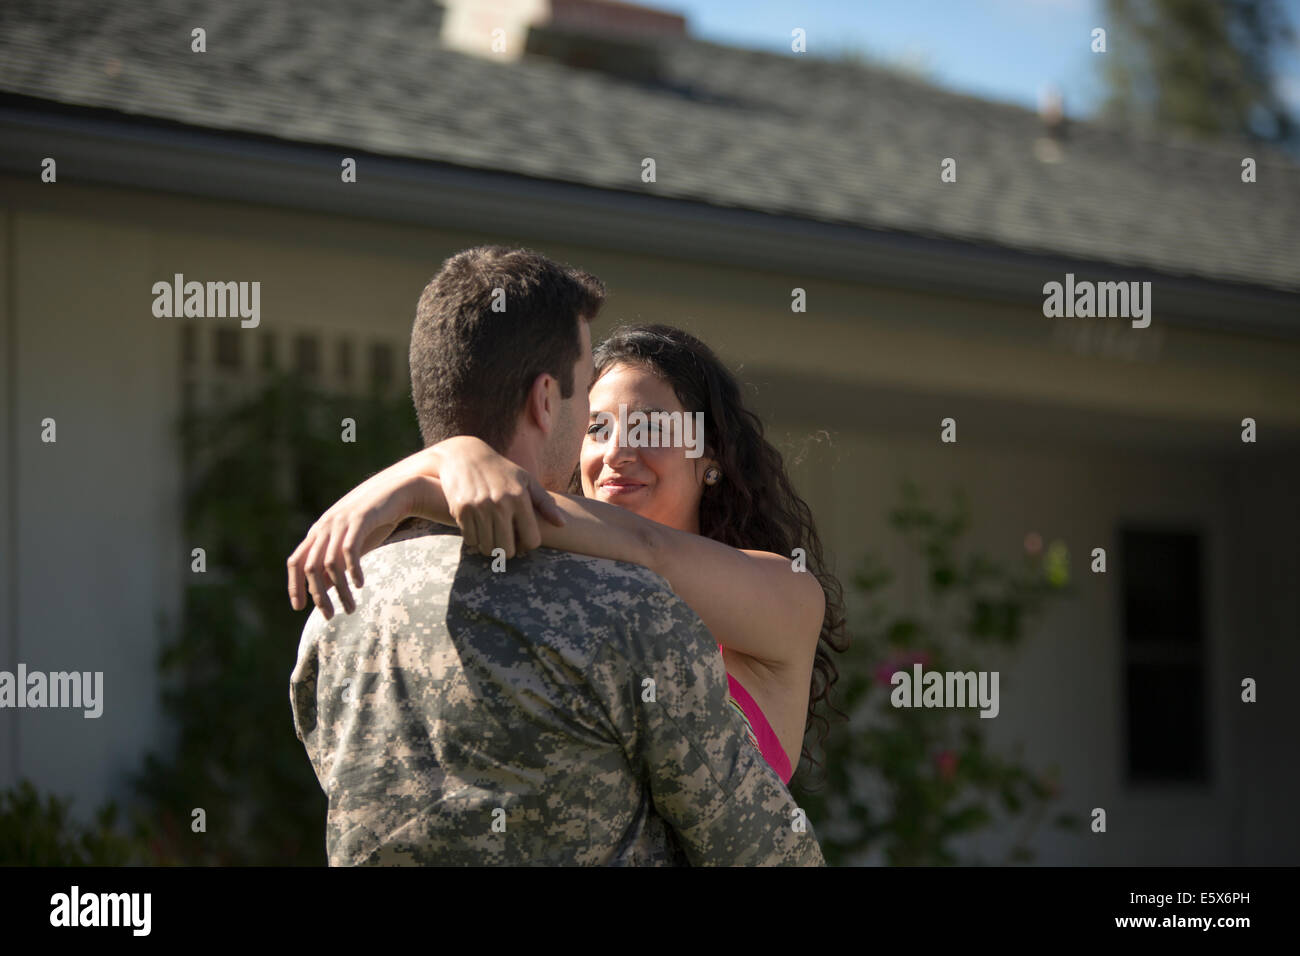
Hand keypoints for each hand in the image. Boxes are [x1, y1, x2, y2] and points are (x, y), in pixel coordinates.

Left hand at [286, 472, 420, 619]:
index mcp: (317, 533)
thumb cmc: (372, 522)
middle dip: (319, 595)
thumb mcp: (348, 545)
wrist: (395, 493)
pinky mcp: (359, 520)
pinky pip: (350, 550)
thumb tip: (321, 590)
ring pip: (331, 564)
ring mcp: (341, 523)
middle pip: (311, 567)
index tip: (299, 608)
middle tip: (329, 616)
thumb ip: (333, 563)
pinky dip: (353, 570)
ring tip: (350, 608)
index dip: (294, 585)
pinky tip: (360, 584)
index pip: (296, 562)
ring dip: (340, 590)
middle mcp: (325, 527)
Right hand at [435, 436, 564, 558]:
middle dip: (509, 550)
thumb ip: (545, 503)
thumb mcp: (526, 481)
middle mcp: (500, 504)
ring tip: (492, 534)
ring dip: (491, 546)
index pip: (531, 540)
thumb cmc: (501, 471)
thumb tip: (562, 524)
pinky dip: (475, 539)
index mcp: (519, 498)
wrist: (464, 455)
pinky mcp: (461, 510)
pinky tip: (478, 527)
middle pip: (508, 550)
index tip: (523, 537)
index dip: (529, 543)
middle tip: (506, 541)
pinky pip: (471, 540)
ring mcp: (479, 508)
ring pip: (488, 548)